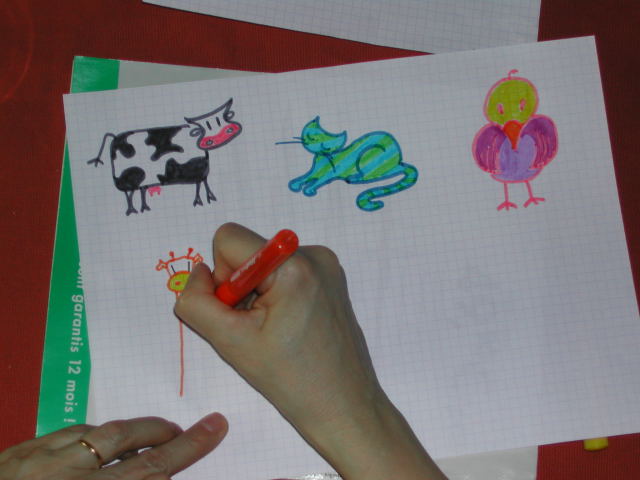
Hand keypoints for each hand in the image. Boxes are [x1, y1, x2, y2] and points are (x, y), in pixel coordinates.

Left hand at [0, 413, 226, 479]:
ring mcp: (37, 461)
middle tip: (185, 432)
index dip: (188, 449)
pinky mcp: (17, 452)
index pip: (149, 471)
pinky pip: (67, 432)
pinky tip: (96, 445)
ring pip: (97, 432)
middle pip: (126, 441)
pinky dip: (92, 436)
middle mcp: (65, 477)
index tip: (216, 426)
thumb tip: (151, 474)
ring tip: (147, 439)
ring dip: (130, 433)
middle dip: (163, 433)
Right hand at [175, 223, 446, 479]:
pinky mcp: (331, 278)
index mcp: (294, 264)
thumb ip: (197, 302)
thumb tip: (199, 273)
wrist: (343, 405)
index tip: (239, 312)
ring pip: (264, 263)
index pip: (229, 238)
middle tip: (257, 328)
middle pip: (248, 250)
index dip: (222, 277)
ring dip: (257, 293)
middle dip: (241, 287)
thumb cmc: (290, 379)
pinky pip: (285, 272)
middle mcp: (315, 254)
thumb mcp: (229, 342)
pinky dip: (276, 295)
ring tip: (276, 332)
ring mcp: (327, 265)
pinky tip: (290, 327)